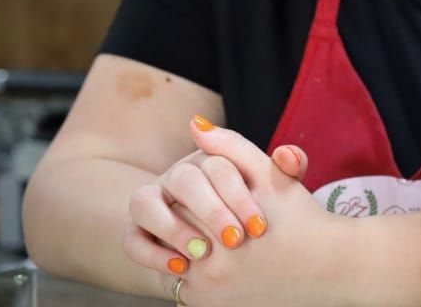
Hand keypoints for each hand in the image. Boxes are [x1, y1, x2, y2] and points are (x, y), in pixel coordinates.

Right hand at [124, 115, 307, 281]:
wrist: (235, 252)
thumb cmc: (257, 216)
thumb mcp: (275, 192)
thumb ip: (289, 170)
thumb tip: (286, 153)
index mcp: (211, 159)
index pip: (219, 164)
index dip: (239, 195)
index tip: (259, 226)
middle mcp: (178, 176)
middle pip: (184, 179)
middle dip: (210, 210)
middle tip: (235, 240)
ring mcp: (155, 203)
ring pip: (145, 202)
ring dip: (173, 227)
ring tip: (202, 252)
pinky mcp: (139, 233)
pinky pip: (132, 239)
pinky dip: (152, 253)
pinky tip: (181, 267)